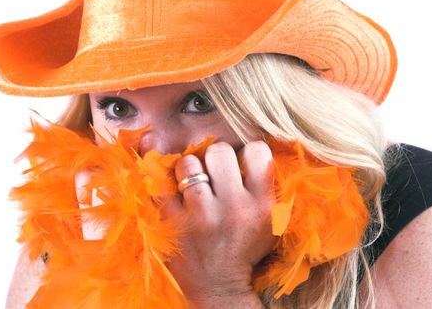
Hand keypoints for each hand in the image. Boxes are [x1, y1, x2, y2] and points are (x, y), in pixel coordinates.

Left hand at [161, 141, 275, 306]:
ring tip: (192, 182)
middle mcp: (234, 207)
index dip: (246, 151)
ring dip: (188, 169)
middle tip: (214, 171)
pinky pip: (160, 185)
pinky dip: (163, 181)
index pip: (257, 151)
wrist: (220, 287)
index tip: (240, 163)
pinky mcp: (174, 224)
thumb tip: (253, 144)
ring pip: (188, 163)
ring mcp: (202, 215)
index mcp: (262, 204)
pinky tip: (170, 186)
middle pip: (219, 151)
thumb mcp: (270, 221)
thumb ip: (265, 185)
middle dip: (215, 156)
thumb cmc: (245, 248)